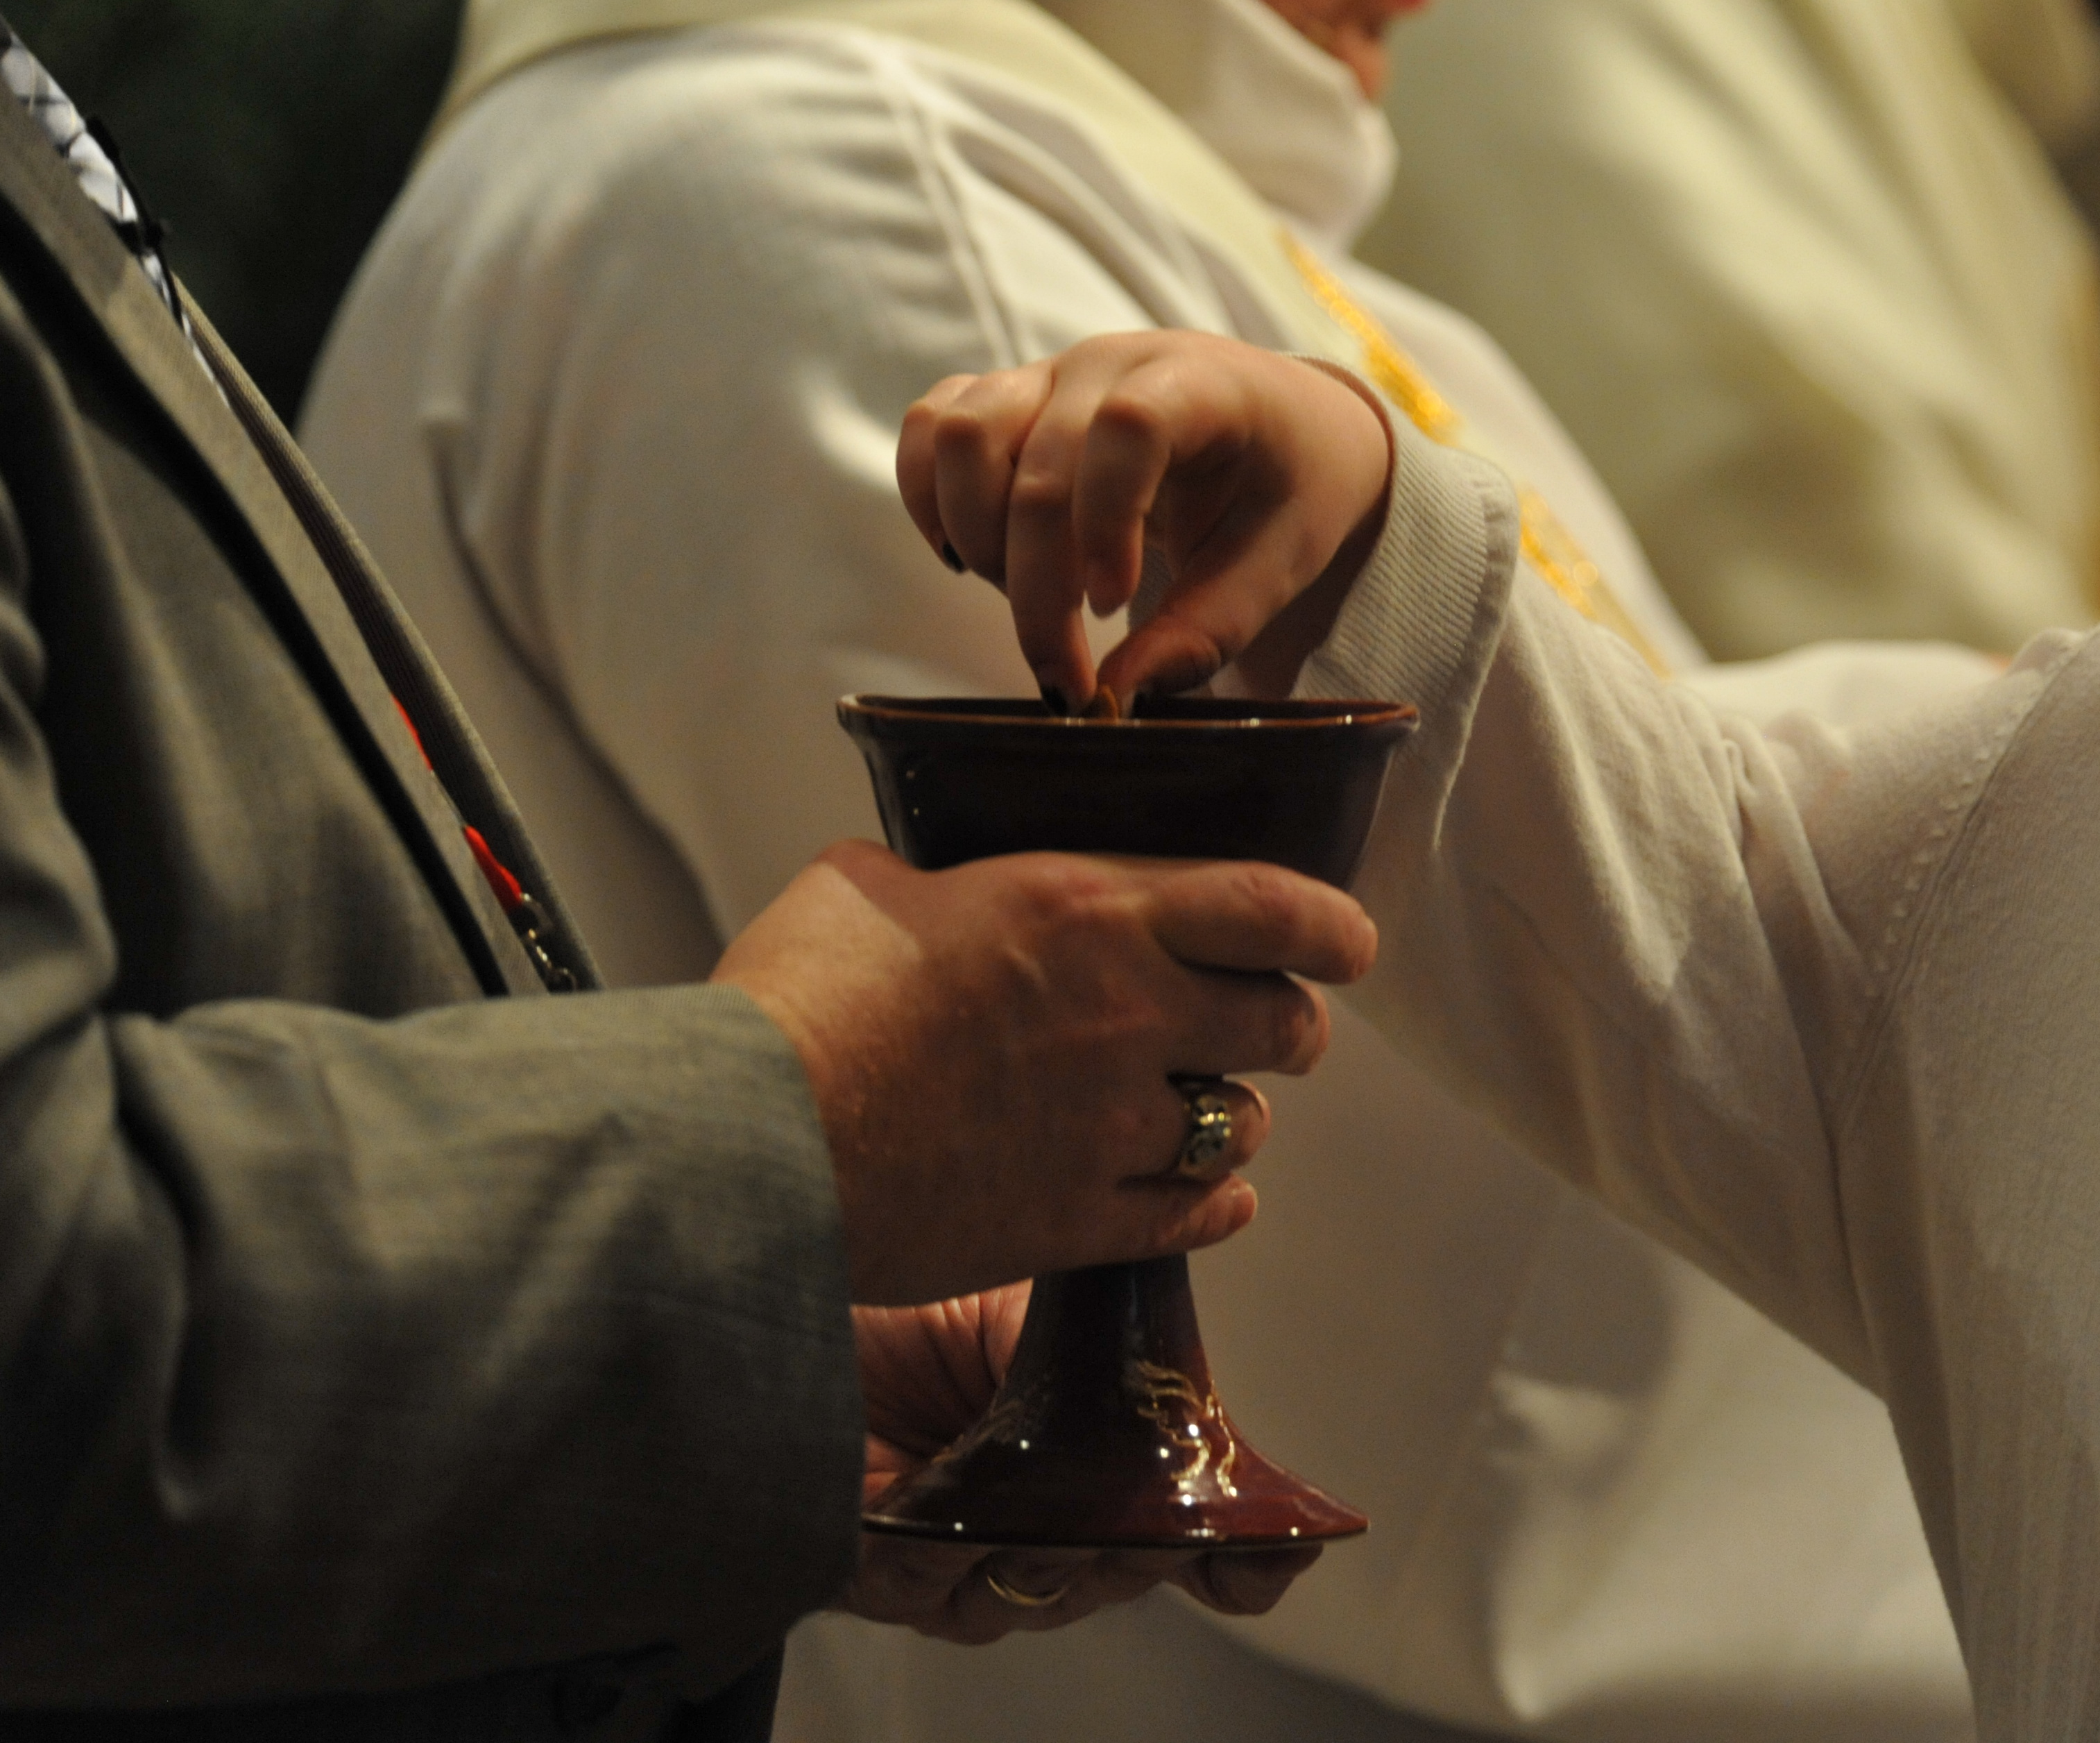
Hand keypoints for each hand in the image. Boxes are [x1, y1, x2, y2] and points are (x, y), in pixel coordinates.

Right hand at [715, 840, 1375, 1304]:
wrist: (751, 1146)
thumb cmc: (794, 1000)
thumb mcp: (865, 884)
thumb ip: (936, 877)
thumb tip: (928, 886)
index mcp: (1088, 911)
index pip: (1271, 907)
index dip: (1333, 927)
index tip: (1348, 942)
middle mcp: (1126, 1015)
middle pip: (1284, 1023)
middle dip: (1291, 1025)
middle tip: (1270, 1027)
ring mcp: (1110, 1129)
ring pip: (1242, 1126)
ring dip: (1234, 1117)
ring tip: (1204, 1113)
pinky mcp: (1076, 1223)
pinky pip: (1192, 1219)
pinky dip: (1212, 1207)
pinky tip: (1206, 1200)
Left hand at [842, 1288, 1323, 1641]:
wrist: (796, 1282)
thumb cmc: (916, 1297)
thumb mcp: (1039, 1301)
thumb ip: (1122, 1323)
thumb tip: (1203, 1262)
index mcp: (1097, 1475)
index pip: (1192, 1547)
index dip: (1244, 1557)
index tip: (1284, 1543)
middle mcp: (1037, 1532)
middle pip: (1113, 1577)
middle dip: (1132, 1547)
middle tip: (1141, 1513)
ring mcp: (957, 1561)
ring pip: (1019, 1595)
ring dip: (1034, 1554)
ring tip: (1037, 1513)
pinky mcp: (869, 1567)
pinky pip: (912, 1587)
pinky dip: (928, 1558)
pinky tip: (935, 1521)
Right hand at [898, 332, 1394, 705]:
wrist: (1287, 424)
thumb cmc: (1290, 489)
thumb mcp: (1279, 564)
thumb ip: (1207, 630)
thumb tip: (1123, 695)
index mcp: (1201, 384)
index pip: (1128, 427)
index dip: (1106, 519)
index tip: (1113, 605)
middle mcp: (1111, 364)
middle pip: (1034, 461)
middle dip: (1034, 585)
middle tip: (1065, 672)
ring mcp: (1048, 373)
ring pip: (960, 433)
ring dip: (976, 535)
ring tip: (1025, 595)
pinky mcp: (1007, 397)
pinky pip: (931, 426)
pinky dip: (930, 498)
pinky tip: (972, 557)